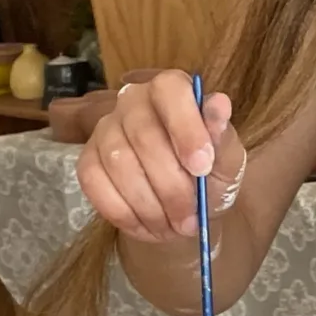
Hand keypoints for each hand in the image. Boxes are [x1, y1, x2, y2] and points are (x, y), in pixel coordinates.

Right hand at [76, 70, 247, 243]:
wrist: (185, 206)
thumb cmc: (208, 175)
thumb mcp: (228, 161)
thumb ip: (223, 136)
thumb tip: (219, 103)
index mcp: (171, 90)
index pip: (170, 90)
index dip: (186, 128)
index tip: (202, 167)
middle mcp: (133, 101)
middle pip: (143, 135)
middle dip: (171, 184)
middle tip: (191, 217)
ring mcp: (105, 129)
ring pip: (119, 162)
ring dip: (150, 204)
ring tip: (174, 225)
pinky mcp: (87, 160)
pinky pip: (95, 184)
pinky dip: (125, 213)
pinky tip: (147, 225)